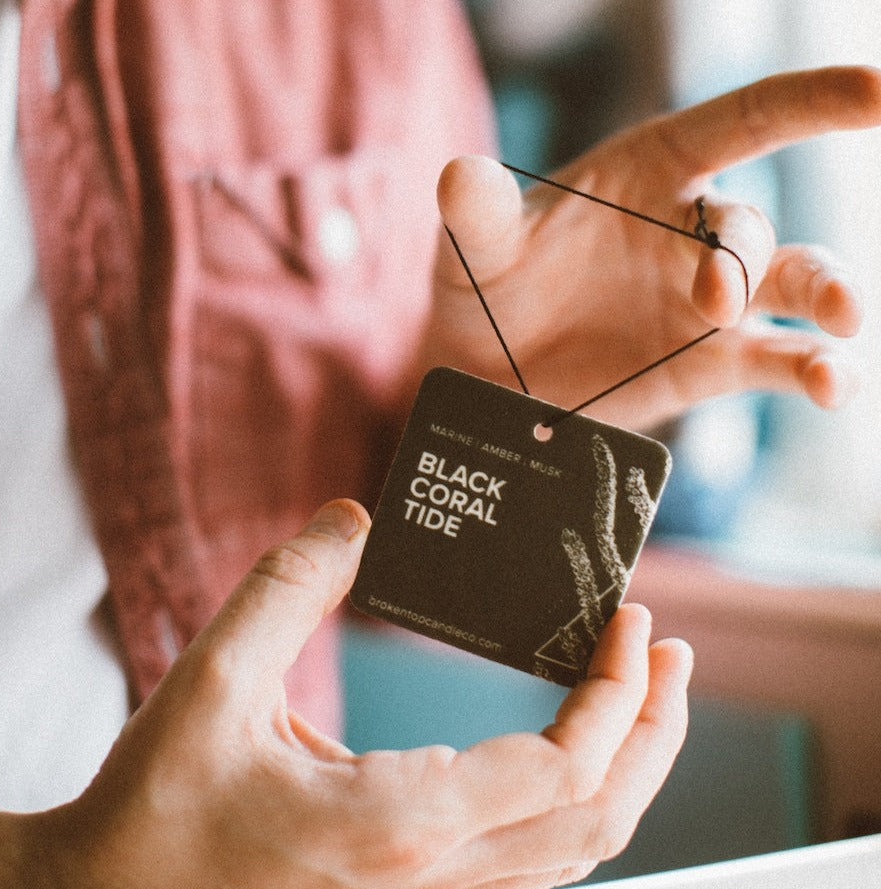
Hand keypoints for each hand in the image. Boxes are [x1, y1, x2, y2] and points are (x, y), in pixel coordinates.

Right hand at [0, 500, 690, 888]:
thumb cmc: (162, 797)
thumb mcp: (214, 674)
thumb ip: (289, 585)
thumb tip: (356, 519)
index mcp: (394, 817)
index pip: (560, 767)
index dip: (614, 692)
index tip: (627, 620)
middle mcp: (429, 868)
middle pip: (597, 816)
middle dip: (652, 729)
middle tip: (669, 651)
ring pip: (575, 846)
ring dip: (628, 767)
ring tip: (643, 692)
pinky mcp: (413, 886)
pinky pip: (534, 855)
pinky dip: (580, 798)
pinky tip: (573, 750)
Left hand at [427, 66, 880, 428]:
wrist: (489, 373)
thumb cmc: (486, 288)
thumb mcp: (473, 248)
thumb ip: (478, 213)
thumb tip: (460, 178)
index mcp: (646, 174)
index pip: (739, 122)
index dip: (808, 102)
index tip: (875, 93)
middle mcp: (690, 230)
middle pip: (748, 226)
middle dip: (741, 258)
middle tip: (711, 301)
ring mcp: (708, 301)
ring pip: (795, 281)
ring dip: (827, 294)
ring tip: (839, 323)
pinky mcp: (710, 363)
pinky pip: (779, 360)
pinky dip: (814, 370)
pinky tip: (831, 383)